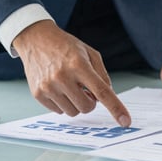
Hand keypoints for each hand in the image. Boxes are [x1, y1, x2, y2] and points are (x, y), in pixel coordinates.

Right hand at [13, 20, 130, 126]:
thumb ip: (102, 75)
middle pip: (87, 107)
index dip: (115, 108)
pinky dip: (63, 103)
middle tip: (85, 89)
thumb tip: (108, 96)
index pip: (101, 91)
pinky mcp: (38, 94)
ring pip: (73, 112)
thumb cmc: (66, 46)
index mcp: (79, 65)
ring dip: (76, 103)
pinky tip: (59, 88)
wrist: (36, 39)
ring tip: (71, 86)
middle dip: (91, 102)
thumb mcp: (90, 53)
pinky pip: (58, 111)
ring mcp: (48, 86)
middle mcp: (62, 76)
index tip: (125, 121)